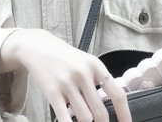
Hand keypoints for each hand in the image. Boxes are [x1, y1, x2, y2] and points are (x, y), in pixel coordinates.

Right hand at [0, 29, 131, 121]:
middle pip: (101, 113)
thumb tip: (114, 105)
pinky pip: (66, 119)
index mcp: (95, 65)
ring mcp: (67, 84)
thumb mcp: (86, 62)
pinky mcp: (52, 93)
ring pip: (85, 118)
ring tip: (81, 116)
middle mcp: (83, 74)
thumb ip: (99, 79)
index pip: (117, 94)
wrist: (37, 47)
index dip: (125, 114)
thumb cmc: (64, 57)